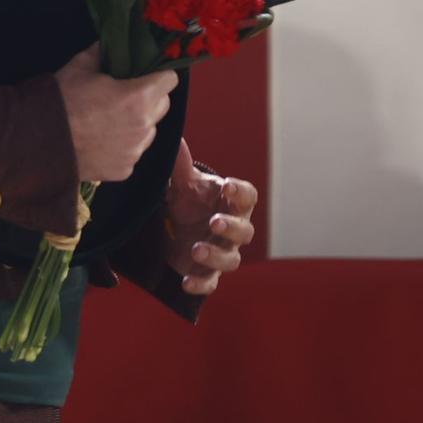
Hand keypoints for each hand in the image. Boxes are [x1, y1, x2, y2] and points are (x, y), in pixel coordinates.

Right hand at [54, 44, 177, 183]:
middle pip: (163, 105)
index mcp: (138, 97)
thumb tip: (113, 42)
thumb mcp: (81, 66)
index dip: (159, 73)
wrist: (38, 142)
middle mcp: (144, 126)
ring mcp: (135, 151)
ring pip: (149, 130)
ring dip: (139, 123)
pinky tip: (102, 140)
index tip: (147, 73)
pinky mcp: (125, 170)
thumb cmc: (61, 100)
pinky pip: (133, 151)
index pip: (170, 80)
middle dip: (151, 97)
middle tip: (126, 94)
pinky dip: (124, 145)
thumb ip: (104, 51)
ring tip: (111, 120)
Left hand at [163, 140, 256, 296]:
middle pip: (245, 231)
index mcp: (231, 203)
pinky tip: (186, 282)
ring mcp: (222, 253)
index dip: (240, 192)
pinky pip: (210, 283)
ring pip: (231, 260)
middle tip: (214, 222)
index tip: (227, 185)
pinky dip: (200, 284)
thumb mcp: (184, 184)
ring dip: (215, 256)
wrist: (178, 228)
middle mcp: (233, 230)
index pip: (248, 197)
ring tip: (196, 250)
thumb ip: (181, 165)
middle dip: (231, 227)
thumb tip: (174, 139)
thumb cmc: (191, 202)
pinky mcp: (207, 273)